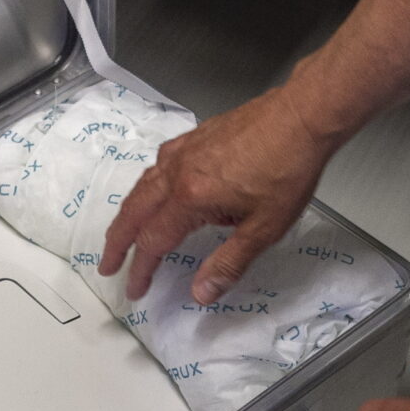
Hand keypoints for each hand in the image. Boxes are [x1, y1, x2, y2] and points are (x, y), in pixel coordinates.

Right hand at [99, 82, 340, 301]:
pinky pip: (157, 166)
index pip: (153, 242)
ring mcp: (183, 151)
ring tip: (124, 234)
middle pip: (133, 212)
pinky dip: (146, 186)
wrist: (301, 116)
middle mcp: (178, 172)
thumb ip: (228, 263)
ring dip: (128, 215)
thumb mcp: (264, 228)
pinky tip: (155, 190)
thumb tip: (200, 294)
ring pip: (141, 186)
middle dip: (117, 243)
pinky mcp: (194, 138)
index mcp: (191, 198)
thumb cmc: (288, 168)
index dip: (141, 270)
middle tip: (108, 265)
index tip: (135, 290)